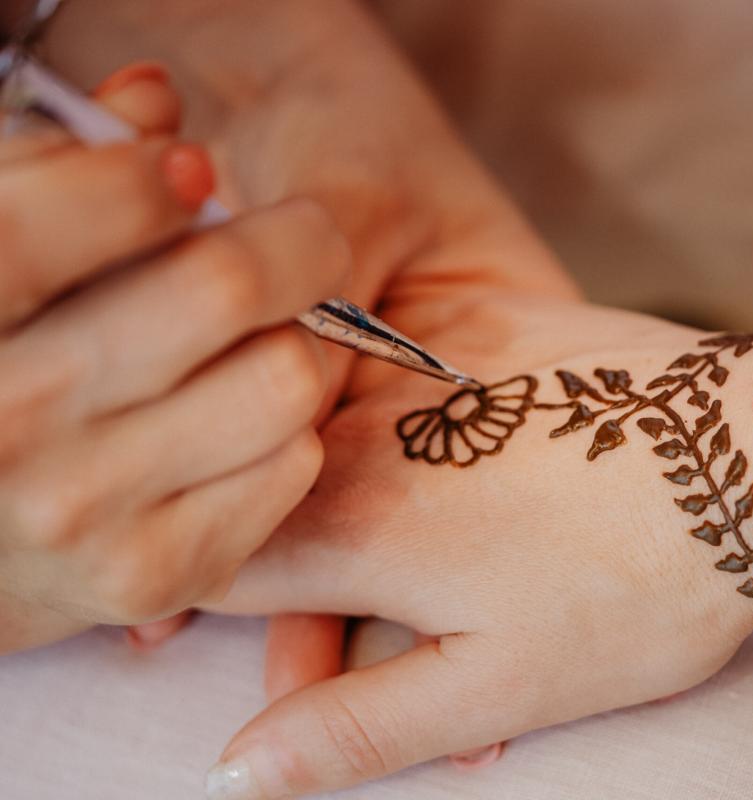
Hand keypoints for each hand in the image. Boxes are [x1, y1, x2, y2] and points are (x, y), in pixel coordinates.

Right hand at [0, 63, 349, 652]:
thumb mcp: (1, 246)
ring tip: (253, 345)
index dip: (153, 176)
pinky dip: (285, 433)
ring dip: (292, 346)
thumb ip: (63, 164)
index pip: (81, 207)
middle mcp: (6, 420)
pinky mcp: (159, 573)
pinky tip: (232, 427)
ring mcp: (83, 510)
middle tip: (297, 240)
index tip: (187, 178)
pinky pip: (296, 465)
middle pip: (227, 284)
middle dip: (293, 240)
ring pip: (288, 379)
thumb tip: (158, 101)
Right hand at [201, 291, 752, 797]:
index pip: (213, 560)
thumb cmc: (645, 586)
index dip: (208, 605)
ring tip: (454, 553)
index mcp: (359, 527)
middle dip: (293, 564)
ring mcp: (429, 364)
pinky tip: (483, 471)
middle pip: (269, 492)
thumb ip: (357, 726)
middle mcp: (372, 428)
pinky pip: (405, 375)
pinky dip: (415, 431)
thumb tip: (232, 773)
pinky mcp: (488, 324)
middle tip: (376, 617)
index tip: (259, 633)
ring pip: (332, 433)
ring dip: (354, 498)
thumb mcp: (502, 687)